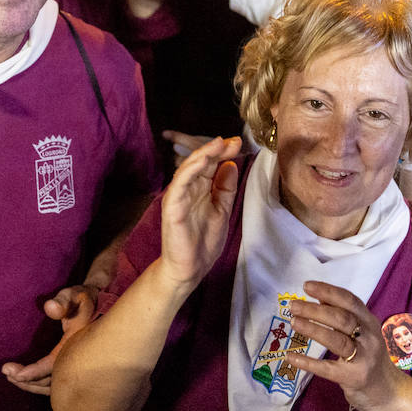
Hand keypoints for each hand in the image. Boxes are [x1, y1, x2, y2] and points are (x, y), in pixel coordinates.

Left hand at [1, 284, 97, 393]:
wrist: (101, 305)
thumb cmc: (83, 299)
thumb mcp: (74, 295)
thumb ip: (63, 301)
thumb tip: (50, 308)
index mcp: (77, 345)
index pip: (52, 365)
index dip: (32, 372)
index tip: (12, 373)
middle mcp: (78, 361)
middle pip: (50, 382)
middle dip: (27, 381)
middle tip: (7, 372)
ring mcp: (78, 367)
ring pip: (53, 387)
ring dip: (32, 385)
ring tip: (12, 378)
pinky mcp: (74, 368)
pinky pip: (57, 385)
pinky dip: (40, 385)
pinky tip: (27, 380)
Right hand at [156, 137, 240, 290]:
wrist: (189, 269)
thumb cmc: (203, 242)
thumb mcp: (222, 210)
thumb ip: (225, 188)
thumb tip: (231, 165)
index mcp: (200, 188)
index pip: (212, 164)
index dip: (224, 153)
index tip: (239, 144)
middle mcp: (188, 188)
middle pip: (201, 161)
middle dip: (217, 149)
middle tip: (234, 141)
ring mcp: (179, 195)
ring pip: (189, 167)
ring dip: (204, 153)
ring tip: (219, 144)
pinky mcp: (172, 205)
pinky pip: (180, 182)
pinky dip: (190, 169)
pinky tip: (203, 159)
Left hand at [283, 281, 411, 410]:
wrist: (389, 393)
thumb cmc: (370, 359)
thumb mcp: (363, 334)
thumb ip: (344, 316)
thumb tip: (320, 297)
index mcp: (370, 322)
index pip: (349, 301)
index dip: (328, 291)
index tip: (306, 285)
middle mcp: (369, 338)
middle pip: (341, 318)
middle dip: (315, 310)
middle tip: (293, 306)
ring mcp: (363, 358)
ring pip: (337, 340)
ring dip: (313, 329)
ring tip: (293, 322)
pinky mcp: (354, 378)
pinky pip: (328, 369)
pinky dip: (308, 362)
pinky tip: (291, 357)